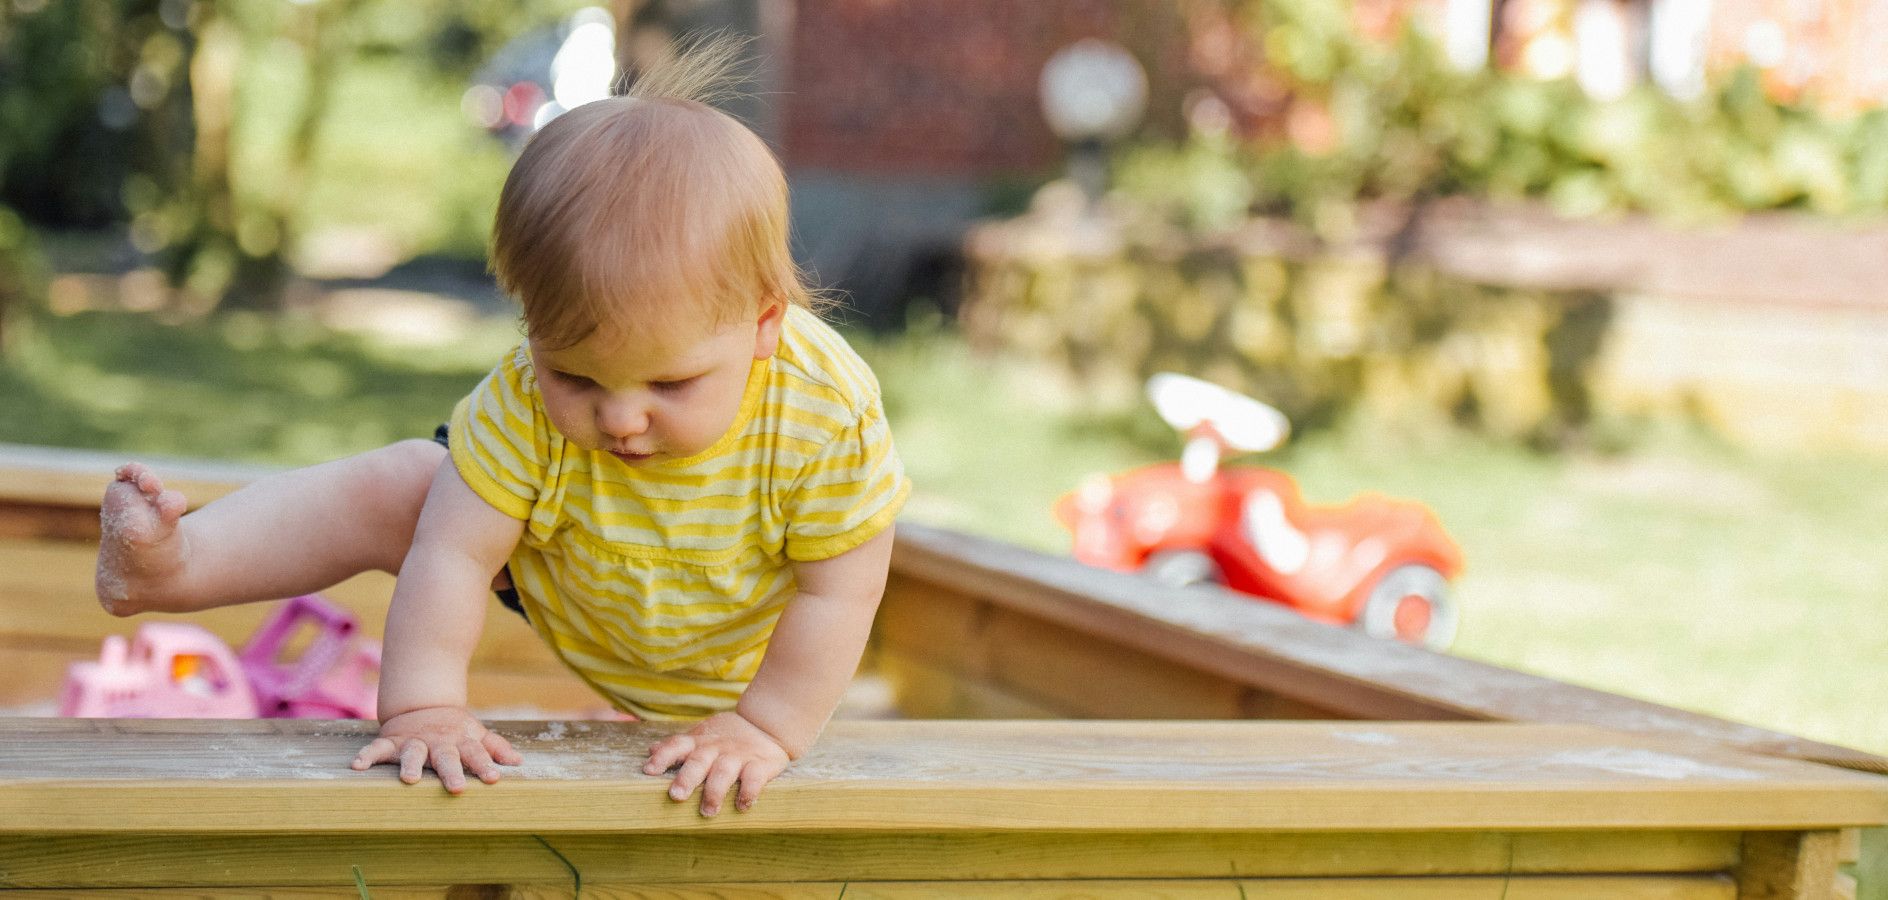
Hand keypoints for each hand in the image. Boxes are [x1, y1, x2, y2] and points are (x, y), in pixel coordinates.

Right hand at [349, 705, 521, 793]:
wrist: (422, 705)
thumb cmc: (454, 729)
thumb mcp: (475, 734)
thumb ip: (495, 748)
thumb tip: (518, 763)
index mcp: (461, 741)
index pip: (476, 754)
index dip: (485, 765)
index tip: (494, 779)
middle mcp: (438, 742)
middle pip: (446, 757)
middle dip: (451, 771)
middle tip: (457, 788)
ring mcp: (413, 741)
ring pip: (412, 752)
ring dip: (410, 764)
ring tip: (409, 779)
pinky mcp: (391, 741)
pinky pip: (377, 748)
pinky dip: (367, 755)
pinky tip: (357, 766)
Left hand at [643, 711, 790, 816]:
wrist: (766, 724)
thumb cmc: (726, 736)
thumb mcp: (702, 736)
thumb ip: (679, 745)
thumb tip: (650, 750)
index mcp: (699, 741)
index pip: (677, 745)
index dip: (662, 756)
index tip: (649, 770)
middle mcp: (716, 748)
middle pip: (699, 761)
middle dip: (687, 778)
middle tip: (676, 796)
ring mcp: (738, 756)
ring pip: (724, 771)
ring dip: (715, 791)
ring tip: (708, 811)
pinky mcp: (760, 764)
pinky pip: (754, 778)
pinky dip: (749, 792)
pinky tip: (742, 806)